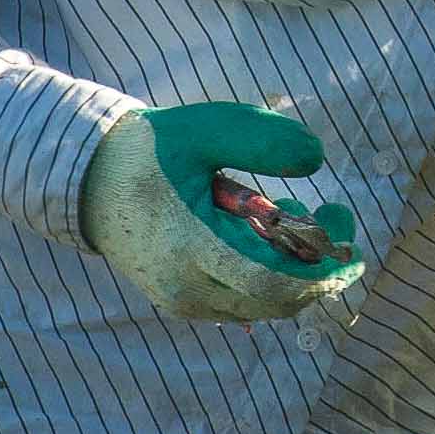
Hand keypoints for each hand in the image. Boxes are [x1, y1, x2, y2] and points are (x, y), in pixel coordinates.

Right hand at [80, 102, 365, 321]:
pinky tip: (263, 231)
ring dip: (293, 267)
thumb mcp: (209, 128)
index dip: (324, 268)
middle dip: (318, 263)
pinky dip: (267, 275)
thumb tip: (318, 161)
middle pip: (278, 301)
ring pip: (262, 305)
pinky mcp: (179, 301)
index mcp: (192, 251)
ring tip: (288, 213)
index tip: (347, 230)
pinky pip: (240, 303)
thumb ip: (264, 140)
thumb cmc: (152, 149)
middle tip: (330, 213)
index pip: (276, 284)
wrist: (87, 176)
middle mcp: (186, 290)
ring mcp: (181, 302)